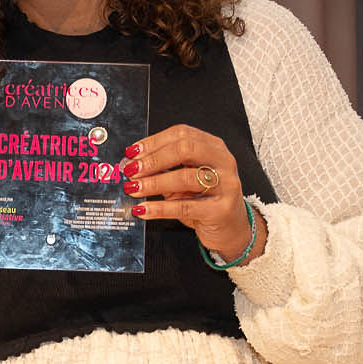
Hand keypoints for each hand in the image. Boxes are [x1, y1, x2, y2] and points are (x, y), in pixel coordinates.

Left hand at [123, 124, 264, 261]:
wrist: (232, 229)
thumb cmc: (205, 201)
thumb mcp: (186, 179)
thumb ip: (164, 169)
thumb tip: (130, 164)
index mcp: (213, 147)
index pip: (181, 134)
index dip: (154, 142)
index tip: (132, 152)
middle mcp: (223, 162)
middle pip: (185, 150)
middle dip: (153, 159)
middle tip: (131, 170)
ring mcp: (225, 185)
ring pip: (185, 178)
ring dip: (153, 183)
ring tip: (133, 188)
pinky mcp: (221, 210)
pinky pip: (185, 207)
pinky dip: (160, 208)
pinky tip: (143, 209)